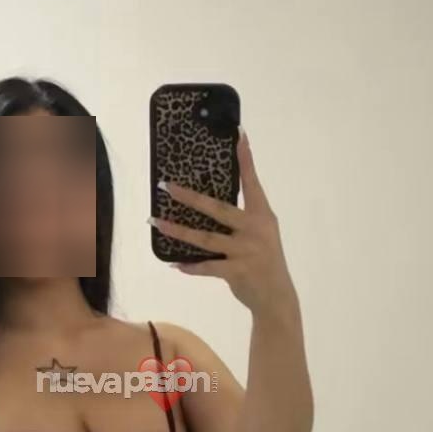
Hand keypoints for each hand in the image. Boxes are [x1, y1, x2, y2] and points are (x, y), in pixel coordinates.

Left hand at [150, 128, 296, 314]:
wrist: (277, 297)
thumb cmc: (265, 261)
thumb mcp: (262, 233)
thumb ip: (243, 218)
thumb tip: (208, 203)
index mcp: (262, 215)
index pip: (252, 182)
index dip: (245, 158)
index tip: (238, 135)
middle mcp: (255, 228)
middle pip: (218, 208)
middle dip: (190, 197)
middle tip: (166, 186)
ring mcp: (246, 250)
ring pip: (205, 237)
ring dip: (178, 230)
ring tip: (156, 221)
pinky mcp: (236, 271)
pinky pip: (207, 267)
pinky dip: (190, 266)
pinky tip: (175, 264)